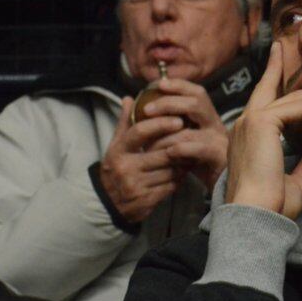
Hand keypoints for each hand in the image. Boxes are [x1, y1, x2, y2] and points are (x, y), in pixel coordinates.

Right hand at [100, 97, 184, 222]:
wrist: (106, 202)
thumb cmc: (116, 167)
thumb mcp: (116, 145)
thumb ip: (125, 122)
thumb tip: (129, 98)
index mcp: (118, 150)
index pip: (140, 132)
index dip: (160, 124)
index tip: (179, 120)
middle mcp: (125, 167)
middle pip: (161, 153)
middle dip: (180, 146)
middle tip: (194, 138)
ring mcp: (135, 185)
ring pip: (170, 170)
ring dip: (183, 163)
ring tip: (191, 154)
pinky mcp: (146, 200)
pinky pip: (170, 186)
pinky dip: (179, 179)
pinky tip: (183, 173)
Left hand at [142, 78, 229, 189]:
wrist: (221, 186)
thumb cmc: (199, 162)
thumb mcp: (184, 140)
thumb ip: (168, 126)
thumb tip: (140, 109)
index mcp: (208, 118)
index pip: (197, 92)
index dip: (179, 85)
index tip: (158, 84)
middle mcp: (215, 125)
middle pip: (196, 102)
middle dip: (168, 103)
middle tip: (146, 110)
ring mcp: (219, 140)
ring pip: (191, 128)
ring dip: (166, 134)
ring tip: (149, 143)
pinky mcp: (219, 156)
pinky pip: (198, 148)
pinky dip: (180, 149)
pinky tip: (168, 154)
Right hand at [225, 42, 301, 218]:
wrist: (255, 217)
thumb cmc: (270, 207)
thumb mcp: (297, 181)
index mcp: (248, 137)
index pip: (266, 99)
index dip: (275, 76)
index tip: (281, 54)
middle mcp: (245, 124)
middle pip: (284, 93)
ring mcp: (251, 121)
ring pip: (295, 98)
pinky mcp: (262, 123)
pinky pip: (299, 109)